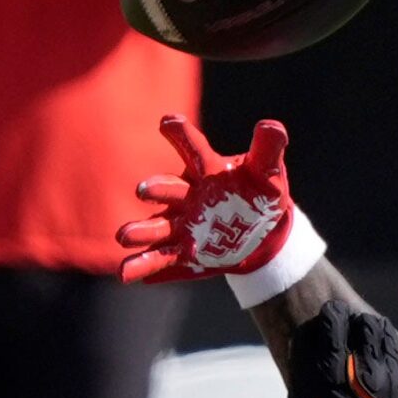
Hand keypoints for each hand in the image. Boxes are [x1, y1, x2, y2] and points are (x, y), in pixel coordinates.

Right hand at [118, 116, 296, 284]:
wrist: (262, 233)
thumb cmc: (260, 194)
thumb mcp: (268, 173)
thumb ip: (267, 150)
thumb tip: (273, 126)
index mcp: (206, 170)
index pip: (194, 149)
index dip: (182, 135)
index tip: (169, 122)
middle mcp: (187, 197)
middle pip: (169, 190)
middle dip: (156, 190)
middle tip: (142, 190)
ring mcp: (183, 227)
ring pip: (159, 230)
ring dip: (142, 233)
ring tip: (124, 238)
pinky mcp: (185, 254)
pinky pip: (165, 261)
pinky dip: (149, 268)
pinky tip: (130, 274)